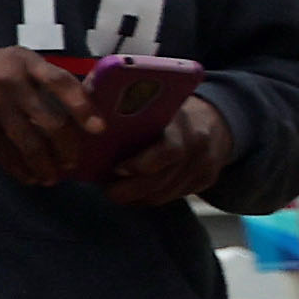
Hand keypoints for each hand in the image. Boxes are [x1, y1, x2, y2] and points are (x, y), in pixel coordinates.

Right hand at [0, 47, 101, 185]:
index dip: (84, 108)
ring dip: (44, 165)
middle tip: (71, 163)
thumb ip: (38, 79)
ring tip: (51, 177)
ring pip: (30, 142)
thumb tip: (76, 111)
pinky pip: (4, 152)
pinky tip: (28, 177)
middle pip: (51, 121)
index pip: (63, 83)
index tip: (98, 130)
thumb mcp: (8, 63)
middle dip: (66, 149)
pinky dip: (19, 169)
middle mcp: (10, 80)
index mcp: (24, 61)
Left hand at [102, 90, 237, 208]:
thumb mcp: (151, 100)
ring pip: (167, 193)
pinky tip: (136, 193)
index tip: (116, 168)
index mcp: (182, 121)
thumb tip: (86, 119)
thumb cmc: (168, 108)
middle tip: (109, 191)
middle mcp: (199, 144)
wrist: (213, 119)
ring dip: (139, 197)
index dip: (141, 165)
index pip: (168, 151)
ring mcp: (206, 164)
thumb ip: (124, 108)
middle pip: (164, 179)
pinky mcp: (207, 180)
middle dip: (133, 190)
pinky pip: (175, 196)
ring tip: (117, 192)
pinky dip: (152, 197)